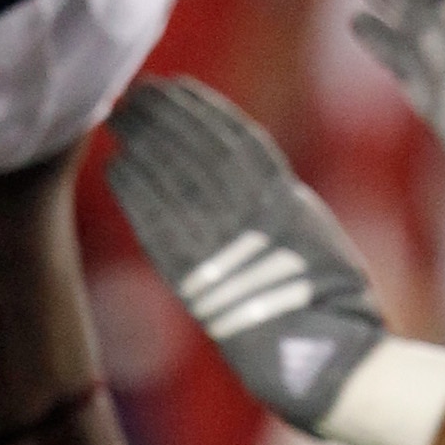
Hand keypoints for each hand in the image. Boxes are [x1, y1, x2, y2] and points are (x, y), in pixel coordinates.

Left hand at [106, 78, 388, 431]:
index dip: (205, 109)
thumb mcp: (316, 237)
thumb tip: (254, 179)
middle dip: (167, 116)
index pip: (238, 139)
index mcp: (288, 202)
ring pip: (179, 178)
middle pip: (202, 149)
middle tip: (137, 92)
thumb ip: (280, 204)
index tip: (178, 86)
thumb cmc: (330, 305)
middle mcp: (257, 214)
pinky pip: (160, 225)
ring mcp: (227, 244)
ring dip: (145, 142)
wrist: (326, 358)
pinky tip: (115, 168)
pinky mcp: (199, 278)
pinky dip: (137, 193)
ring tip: (120, 118)